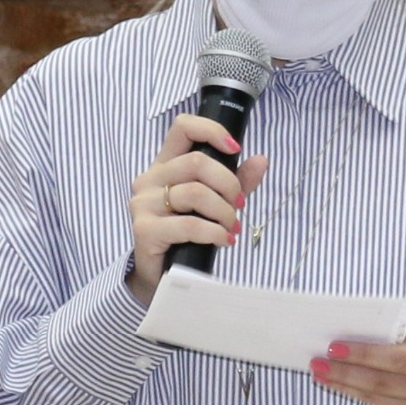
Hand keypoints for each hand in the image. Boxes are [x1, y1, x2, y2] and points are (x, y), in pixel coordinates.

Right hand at [130, 114, 267, 294]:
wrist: (162, 276)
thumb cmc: (187, 236)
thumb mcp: (215, 204)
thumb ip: (237, 181)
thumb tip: (261, 160)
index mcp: (165, 167)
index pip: (182, 128)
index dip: (212, 131)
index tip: (235, 148)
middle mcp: (149, 180)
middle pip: (196, 162)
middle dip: (228, 183)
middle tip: (238, 205)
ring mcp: (144, 204)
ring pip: (195, 193)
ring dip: (224, 212)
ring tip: (231, 228)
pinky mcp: (145, 230)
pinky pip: (189, 225)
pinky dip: (214, 233)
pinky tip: (223, 240)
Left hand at [318, 314, 405, 404]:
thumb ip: (390, 330)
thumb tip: (344, 329)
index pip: (400, 338)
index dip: (367, 344)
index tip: (335, 343)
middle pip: (392, 364)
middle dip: (355, 360)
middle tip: (324, 356)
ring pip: (381, 386)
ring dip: (345, 378)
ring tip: (319, 370)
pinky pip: (376, 400)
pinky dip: (350, 390)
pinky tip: (331, 382)